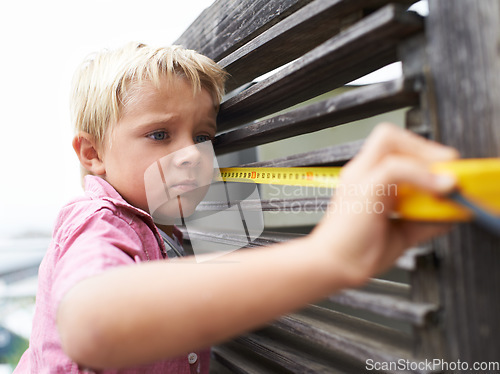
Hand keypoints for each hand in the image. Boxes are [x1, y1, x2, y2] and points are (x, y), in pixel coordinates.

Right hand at [311, 123, 458, 286]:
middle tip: (447, 169)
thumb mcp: (401, 234)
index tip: (445, 171)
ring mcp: (359, 178)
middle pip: (389, 135)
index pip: (395, 149)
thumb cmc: (356, 252)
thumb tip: (451, 214)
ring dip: (423, 155)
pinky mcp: (363, 189)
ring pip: (388, 139)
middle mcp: (361, 173)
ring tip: (443, 179)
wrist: (333, 267)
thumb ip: (425, 221)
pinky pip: (395, 167)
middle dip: (424, 147)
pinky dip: (422, 176)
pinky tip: (438, 190)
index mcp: (368, 181)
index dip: (423, 154)